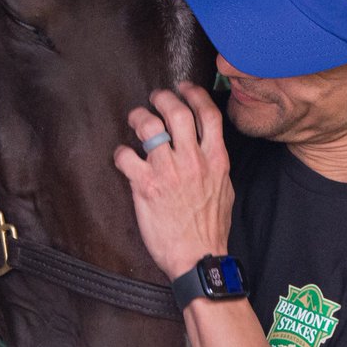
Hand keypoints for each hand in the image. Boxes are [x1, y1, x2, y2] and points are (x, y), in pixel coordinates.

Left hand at [112, 82, 233, 279]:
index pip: (208, 114)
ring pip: (149, 127)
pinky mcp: (146, 186)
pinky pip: (126, 156)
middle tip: (154, 99)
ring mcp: (168, 172)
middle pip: (176, 111)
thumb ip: (215, 162)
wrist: (198, 258)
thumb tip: (206, 145)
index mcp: (216, 159)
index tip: (183, 88)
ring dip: (138, 117)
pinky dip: (121, 152)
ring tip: (135, 119)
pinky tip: (123, 157)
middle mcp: (193, 161)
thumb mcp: (225, 188)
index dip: (193, 94)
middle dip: (162, 98)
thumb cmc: (211, 227)